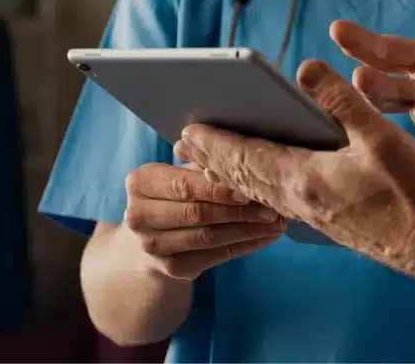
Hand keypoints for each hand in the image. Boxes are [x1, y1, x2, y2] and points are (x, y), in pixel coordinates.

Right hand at [122, 162, 285, 280]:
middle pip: (197, 213)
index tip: (251, 188)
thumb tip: (229, 147)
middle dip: (240, 211)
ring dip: (247, 230)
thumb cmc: (180, 188)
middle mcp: (137, 215)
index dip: (219, 188)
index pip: (185, 185)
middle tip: (273, 208)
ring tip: (276, 223)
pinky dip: (243, 247)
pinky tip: (265, 237)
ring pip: (207, 237)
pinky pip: (212, 257)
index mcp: (141, 181)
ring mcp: (151, 246)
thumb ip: (203, 161)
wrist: (156, 230)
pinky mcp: (169, 267)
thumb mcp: (187, 168)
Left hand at [175, 61, 414, 287]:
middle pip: (245, 176)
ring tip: (212, 160)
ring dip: (233, 172)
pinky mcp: (330, 218)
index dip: (216, 141)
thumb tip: (305, 68)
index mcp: (306, 178)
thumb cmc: (413, 192)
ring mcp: (315, 213)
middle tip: (185, 141)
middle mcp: (301, 200)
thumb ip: (341, 101)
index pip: (247, 157)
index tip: (188, 127)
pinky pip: (278, 199)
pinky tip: (264, 182)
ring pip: (260, 190)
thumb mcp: (381, 136)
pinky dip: (259, 185)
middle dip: (214, 157)